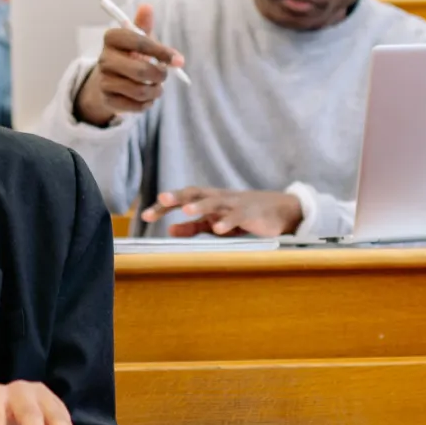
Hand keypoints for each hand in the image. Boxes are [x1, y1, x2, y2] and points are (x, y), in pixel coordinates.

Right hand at [74, 4, 184, 125]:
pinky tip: (147, 98)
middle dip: (160, 75)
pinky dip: (148, 103)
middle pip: (141, 70)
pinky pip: (136, 106)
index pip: (139, 42)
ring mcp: (104, 81)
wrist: (109, 80)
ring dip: (156, 91)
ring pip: (140, 90)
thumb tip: (147, 7)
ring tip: (157, 87)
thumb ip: (143, 25)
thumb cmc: (129, 55)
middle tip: (164, 75)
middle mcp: (104, 59)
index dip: (162, 51)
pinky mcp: (108, 100)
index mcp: (112, 38)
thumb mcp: (136, 38)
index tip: (178, 60)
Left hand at [140, 187, 302, 235]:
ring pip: (215, 202)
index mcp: (208, 200)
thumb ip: (194, 227)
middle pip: (195, 193)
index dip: (164, 206)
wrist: (280, 210)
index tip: (145, 215)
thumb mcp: (216, 222)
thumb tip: (169, 231)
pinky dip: (228, 222)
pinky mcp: (250, 214)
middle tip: (161, 199)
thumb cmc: (243, 215)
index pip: (182, 199)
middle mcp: (219, 198)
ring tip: (186, 211)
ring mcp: (234, 204)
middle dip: (178, 197)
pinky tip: (219, 229)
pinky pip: (237, 217)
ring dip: (200, 206)